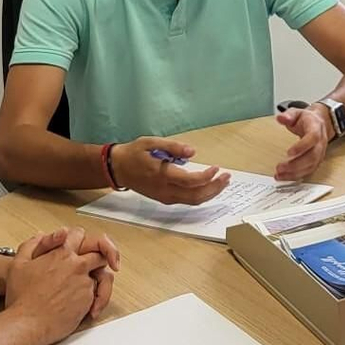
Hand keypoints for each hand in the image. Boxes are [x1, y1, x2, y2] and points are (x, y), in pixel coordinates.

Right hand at [0, 227, 119, 318]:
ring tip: (83, 288)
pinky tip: (79, 303)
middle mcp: (76, 267)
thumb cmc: (22, 297)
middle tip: (95, 264)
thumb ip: (31, 245)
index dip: (81, 239)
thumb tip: (40, 235)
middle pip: (99, 255)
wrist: (27, 322)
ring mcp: (84, 284)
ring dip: (94, 280)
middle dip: (99, 257)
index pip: (79, 235)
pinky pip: (97, 295)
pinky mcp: (88, 301)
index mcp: (61, 254)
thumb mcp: (19, 264)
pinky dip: (92, 298)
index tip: (84, 244)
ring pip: (100, 277)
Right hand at [111, 137, 231, 205]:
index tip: (216, 168)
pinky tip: (209, 187)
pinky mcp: (165, 199)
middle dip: (215, 188)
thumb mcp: (151, 142)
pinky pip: (187, 201)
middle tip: (227, 177)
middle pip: (196, 196)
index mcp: (162, 175)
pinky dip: (201, 195)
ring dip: (210, 193)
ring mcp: (165, 197)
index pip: (191, 181)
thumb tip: (193, 152)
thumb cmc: (134, 153)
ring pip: (193, 201)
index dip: (207, 177)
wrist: (117, 169)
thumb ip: (173, 147)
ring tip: (223, 183)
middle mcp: (165, 190)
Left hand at [273, 106, 329, 180]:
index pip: (312, 138)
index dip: (302, 146)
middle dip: (295, 164)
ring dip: (295, 173)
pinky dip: (296, 176)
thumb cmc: (307, 119)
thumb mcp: (297, 112)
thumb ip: (288, 115)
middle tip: (280, 167)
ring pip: (311, 166)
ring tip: (280, 174)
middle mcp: (320, 143)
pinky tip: (285, 177)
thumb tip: (280, 118)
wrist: (319, 124)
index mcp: (316, 129)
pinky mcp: (316, 161)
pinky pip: (308, 171)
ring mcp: (319, 154)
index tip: (288, 152)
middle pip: (312, 156)